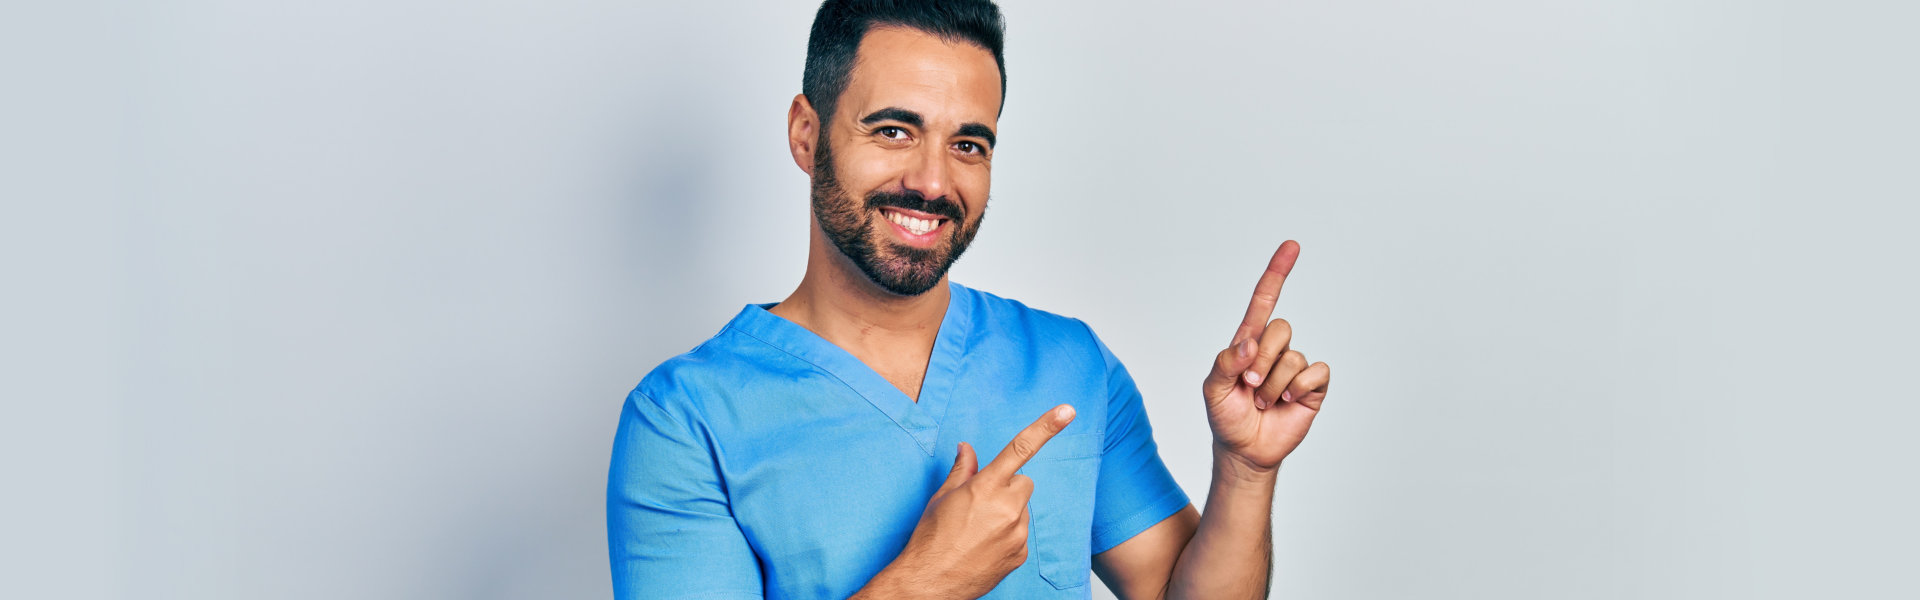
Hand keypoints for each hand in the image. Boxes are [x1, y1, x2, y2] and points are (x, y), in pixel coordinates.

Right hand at [859, 405, 1076, 599]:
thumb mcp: (942, 498)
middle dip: (1008, 486)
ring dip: (1007, 512)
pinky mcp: (1020, 553)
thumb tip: (967, 449)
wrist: (930, 582)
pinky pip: (1021, 532)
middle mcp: (1007, 508)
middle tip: (982, 503)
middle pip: (1024, 482)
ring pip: (1022, 508)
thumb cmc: (931, 539)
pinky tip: (985, 544)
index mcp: (985, 487)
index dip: (1046, 427)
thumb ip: (962, 470)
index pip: (1020, 449)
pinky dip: (1008, 534)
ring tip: (979, 529)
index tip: (1067, 411)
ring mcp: (1017, 533)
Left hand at [1201, 241, 1331, 472]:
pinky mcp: (1313, 386)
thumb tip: (1249, 344)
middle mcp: (1274, 349)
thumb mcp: (1212, 389)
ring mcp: (1294, 367)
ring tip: (1263, 401)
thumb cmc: (1225, 416)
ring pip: (1294, 356)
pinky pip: (1316, 372)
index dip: (1277, 273)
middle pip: (1280, 328)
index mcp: (1248, 342)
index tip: (1292, 247)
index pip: (1264, 301)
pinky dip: (1299, 388)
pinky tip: (1287, 402)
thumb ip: (1225, 363)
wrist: (1244, 451)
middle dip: (1262, 359)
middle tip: (1250, 386)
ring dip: (1275, 384)